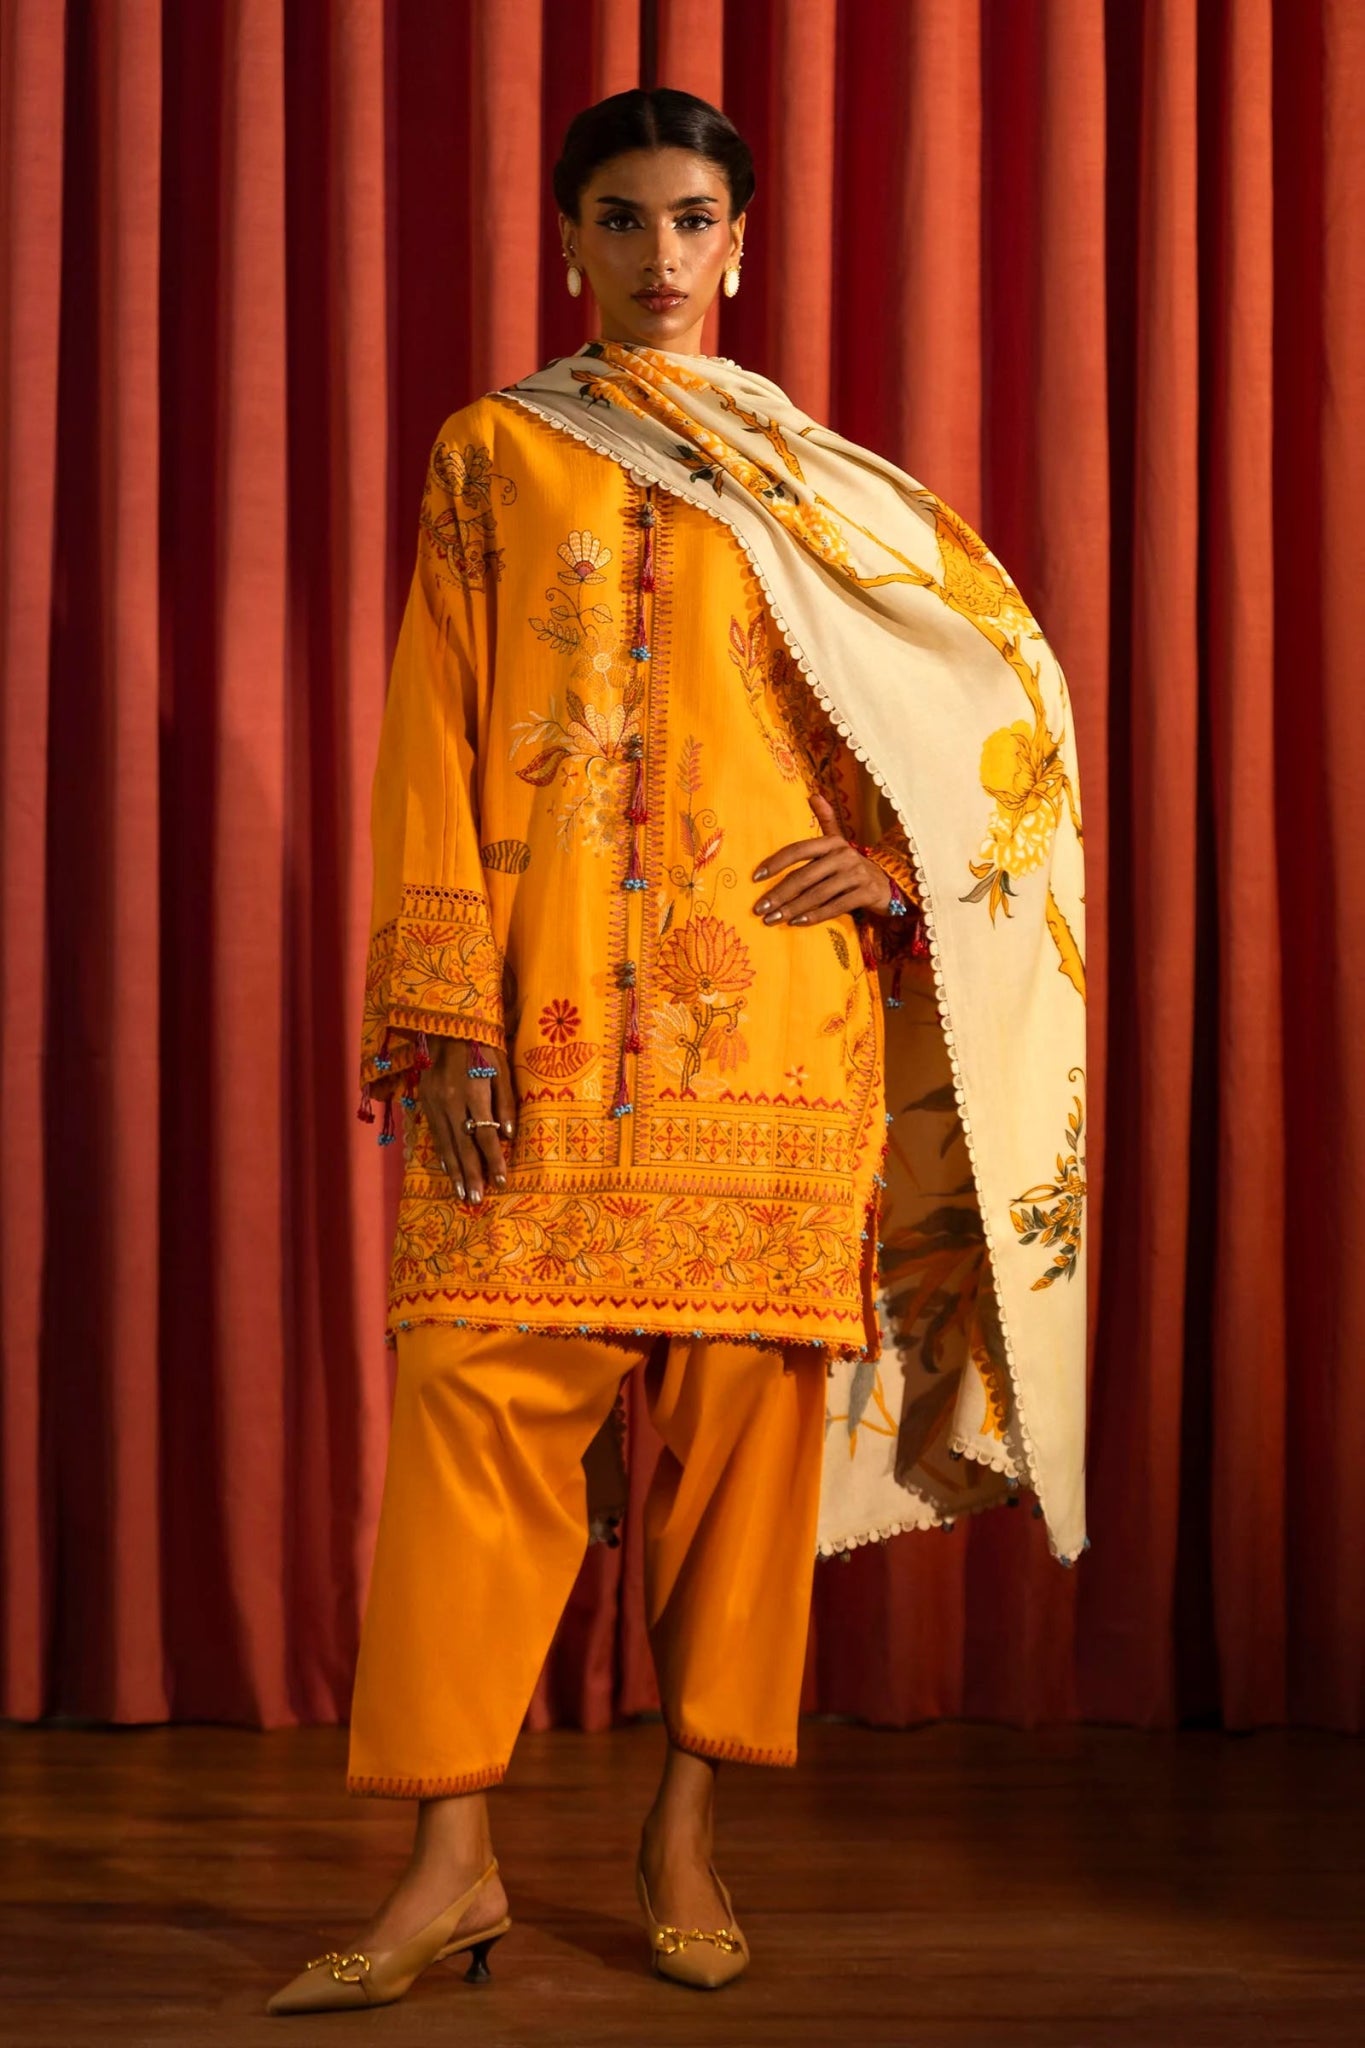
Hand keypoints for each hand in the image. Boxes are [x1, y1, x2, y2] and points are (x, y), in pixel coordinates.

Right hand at [419, 1034, 516, 1203]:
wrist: (445, 1026)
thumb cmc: (482, 1045)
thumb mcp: (501, 1068)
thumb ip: (505, 1102)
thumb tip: (508, 1135)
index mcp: (473, 1093)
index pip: (485, 1135)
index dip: (493, 1160)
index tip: (500, 1181)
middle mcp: (450, 1102)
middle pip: (463, 1145)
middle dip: (471, 1174)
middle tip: (476, 1199)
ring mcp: (434, 1103)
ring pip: (445, 1143)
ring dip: (454, 1171)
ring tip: (461, 1193)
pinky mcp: (424, 1101)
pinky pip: (434, 1133)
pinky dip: (442, 1153)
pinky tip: (447, 1169)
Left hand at [750, 791, 891, 927]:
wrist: (889, 884)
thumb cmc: (853, 865)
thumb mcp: (840, 842)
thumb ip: (827, 820)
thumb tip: (813, 795)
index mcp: (833, 842)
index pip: (799, 850)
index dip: (776, 862)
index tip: (756, 877)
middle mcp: (844, 855)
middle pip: (804, 876)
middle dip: (779, 894)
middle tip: (759, 908)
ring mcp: (856, 874)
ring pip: (817, 894)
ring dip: (792, 909)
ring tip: (772, 919)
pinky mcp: (866, 893)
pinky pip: (836, 907)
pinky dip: (815, 916)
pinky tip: (796, 923)